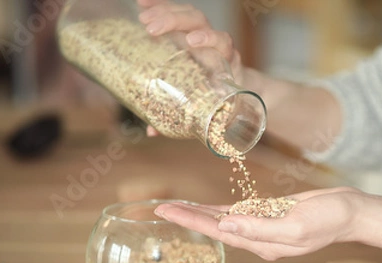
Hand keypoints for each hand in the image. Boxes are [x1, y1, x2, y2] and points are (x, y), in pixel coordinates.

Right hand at [136, 0, 244, 136]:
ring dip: (164, 12)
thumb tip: (151, 130)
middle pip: (199, 22)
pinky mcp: (191, 32)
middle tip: (151, 28)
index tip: (192, 42)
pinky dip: (159, 6)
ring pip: (188, 14)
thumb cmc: (224, 104)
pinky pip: (176, 14)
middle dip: (175, 21)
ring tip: (142, 17)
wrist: (242, 93)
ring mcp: (203, 36)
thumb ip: (183, 121)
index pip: (222, 42)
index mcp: (225, 62)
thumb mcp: (208, 115)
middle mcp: (215, 45)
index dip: (208, 39)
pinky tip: (140, 2)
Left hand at [154, 187, 361, 260]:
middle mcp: (259, 238)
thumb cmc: (328, 220)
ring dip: (202, 213)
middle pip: (216, 227)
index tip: (166, 211)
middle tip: (161, 207)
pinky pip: (241, 212)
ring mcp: (265, 226)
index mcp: (263, 244)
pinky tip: (209, 207)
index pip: (218, 232)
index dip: (191, 220)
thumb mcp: (295, 226)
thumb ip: (261, 228)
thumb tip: (228, 226)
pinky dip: (222, 209)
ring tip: (178, 206)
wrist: (349, 211)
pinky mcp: (271, 214)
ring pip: (226, 219)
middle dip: (189, 217)